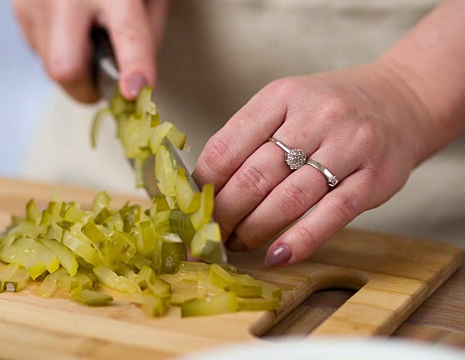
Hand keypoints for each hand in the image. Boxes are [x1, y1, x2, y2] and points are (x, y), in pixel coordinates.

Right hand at [13, 0, 168, 102]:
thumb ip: (146, 35)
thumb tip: (131, 80)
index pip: (128, 33)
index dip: (133, 66)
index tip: (134, 91)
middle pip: (65, 68)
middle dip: (86, 89)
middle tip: (104, 85)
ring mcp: (35, 2)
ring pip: (49, 66)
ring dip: (74, 69)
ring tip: (87, 39)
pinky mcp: (19, 8)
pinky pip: (39, 51)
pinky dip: (58, 51)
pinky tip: (69, 28)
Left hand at [193, 62, 431, 266]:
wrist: (402, 99)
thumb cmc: (330, 109)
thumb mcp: (285, 104)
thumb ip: (248, 138)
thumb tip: (202, 185)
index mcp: (280, 96)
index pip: (226, 146)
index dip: (202, 184)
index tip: (189, 209)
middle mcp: (315, 117)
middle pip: (254, 176)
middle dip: (223, 214)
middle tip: (207, 236)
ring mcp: (348, 146)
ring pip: (288, 198)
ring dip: (254, 229)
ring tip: (235, 245)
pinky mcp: (374, 178)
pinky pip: (332, 215)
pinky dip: (300, 240)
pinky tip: (276, 255)